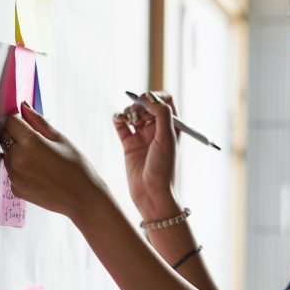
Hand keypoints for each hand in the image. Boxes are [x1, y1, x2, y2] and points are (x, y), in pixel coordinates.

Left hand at [0, 101, 103, 219]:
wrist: (82, 197)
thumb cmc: (76, 167)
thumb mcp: (60, 139)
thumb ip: (38, 121)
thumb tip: (24, 107)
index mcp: (30, 143)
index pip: (10, 121)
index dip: (17, 118)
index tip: (24, 121)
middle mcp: (17, 159)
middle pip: (5, 137)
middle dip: (15, 134)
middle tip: (35, 139)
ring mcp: (14, 176)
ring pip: (6, 154)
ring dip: (16, 151)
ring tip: (39, 158)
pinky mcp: (15, 189)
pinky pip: (11, 171)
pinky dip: (20, 168)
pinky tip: (38, 171)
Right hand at [113, 91, 181, 219]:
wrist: (151, 194)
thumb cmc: (164, 168)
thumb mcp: (167, 138)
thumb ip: (161, 114)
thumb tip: (149, 95)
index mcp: (171, 126)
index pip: (164, 100)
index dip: (154, 96)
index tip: (145, 101)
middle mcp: (157, 129)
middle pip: (146, 104)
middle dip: (139, 104)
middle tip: (136, 114)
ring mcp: (142, 136)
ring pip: (133, 113)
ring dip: (128, 111)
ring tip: (128, 120)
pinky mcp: (128, 144)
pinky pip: (121, 125)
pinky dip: (118, 118)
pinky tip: (118, 119)